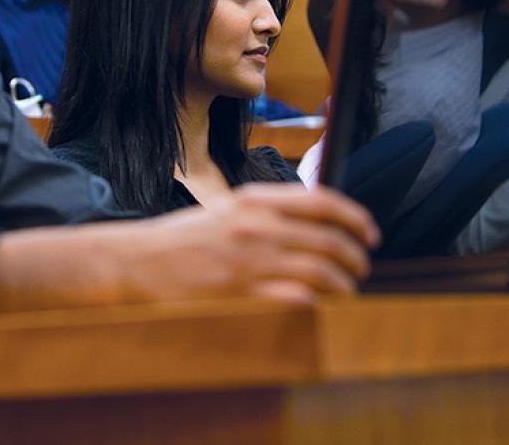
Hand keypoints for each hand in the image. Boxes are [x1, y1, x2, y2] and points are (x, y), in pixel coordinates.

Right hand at [0, 184, 379, 311]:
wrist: (139, 261)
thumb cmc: (181, 237)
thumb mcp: (225, 209)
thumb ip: (265, 210)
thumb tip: (310, 220)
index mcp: (254, 201)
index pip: (321, 202)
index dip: (355, 216)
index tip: (370, 231)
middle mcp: (257, 226)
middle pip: (330, 239)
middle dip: (357, 256)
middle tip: (362, 266)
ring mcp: (250, 261)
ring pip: (322, 272)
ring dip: (345, 285)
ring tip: (347, 290)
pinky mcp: (241, 294)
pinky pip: (298, 301)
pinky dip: (318, 305)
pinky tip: (321, 308)